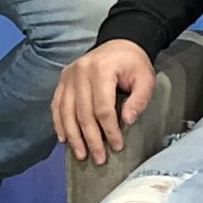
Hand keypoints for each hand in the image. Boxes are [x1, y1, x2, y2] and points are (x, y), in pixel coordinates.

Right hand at [51, 38, 155, 163]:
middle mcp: (80, 72)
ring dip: (73, 137)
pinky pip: (57, 105)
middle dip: (91, 139)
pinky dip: (59, 124)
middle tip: (99, 158)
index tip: (117, 146)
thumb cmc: (133, 64)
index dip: (110, 130)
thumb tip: (127, 121)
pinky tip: (63, 139)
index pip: (103, 108)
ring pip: (66, 112)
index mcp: (101, 70)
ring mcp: (68, 75)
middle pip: (83, 113)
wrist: (119, 44)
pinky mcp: (63, 79)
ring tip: (81, 155)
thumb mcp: (145, 79)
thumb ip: (139, 99)